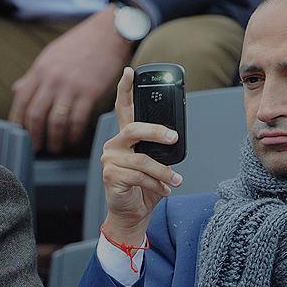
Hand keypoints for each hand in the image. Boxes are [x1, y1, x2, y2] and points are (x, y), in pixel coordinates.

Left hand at [9, 5, 133, 153]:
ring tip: (56, 147)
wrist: (108, 33)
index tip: (19, 133)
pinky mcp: (90, 93)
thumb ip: (34, 75)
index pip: (21, 99)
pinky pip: (78, 119)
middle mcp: (52, 80)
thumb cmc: (82, 44)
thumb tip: (18, 90)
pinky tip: (73, 138)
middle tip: (36, 147)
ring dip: (55, 138)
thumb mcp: (51, 56)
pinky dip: (74, 133)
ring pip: (56, 120)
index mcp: (40, 70)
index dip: (18, 120)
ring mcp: (71, 87)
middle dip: (34, 134)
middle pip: (36, 114)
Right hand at [100, 67, 181, 244]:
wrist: (134, 214)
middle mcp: (115, 145)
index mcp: (127, 138)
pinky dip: (156, 185)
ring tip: (176, 181)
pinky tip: (163, 190)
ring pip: (142, 159)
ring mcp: (110, 159)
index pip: (124, 108)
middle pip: (134, 129)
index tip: (130, 72)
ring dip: (163, 172)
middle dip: (156, 132)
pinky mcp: (111, 175)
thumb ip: (160, 148)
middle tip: (173, 137)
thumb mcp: (158, 164)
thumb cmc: (146, 188)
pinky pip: (139, 176)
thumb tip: (174, 138)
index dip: (125, 89)